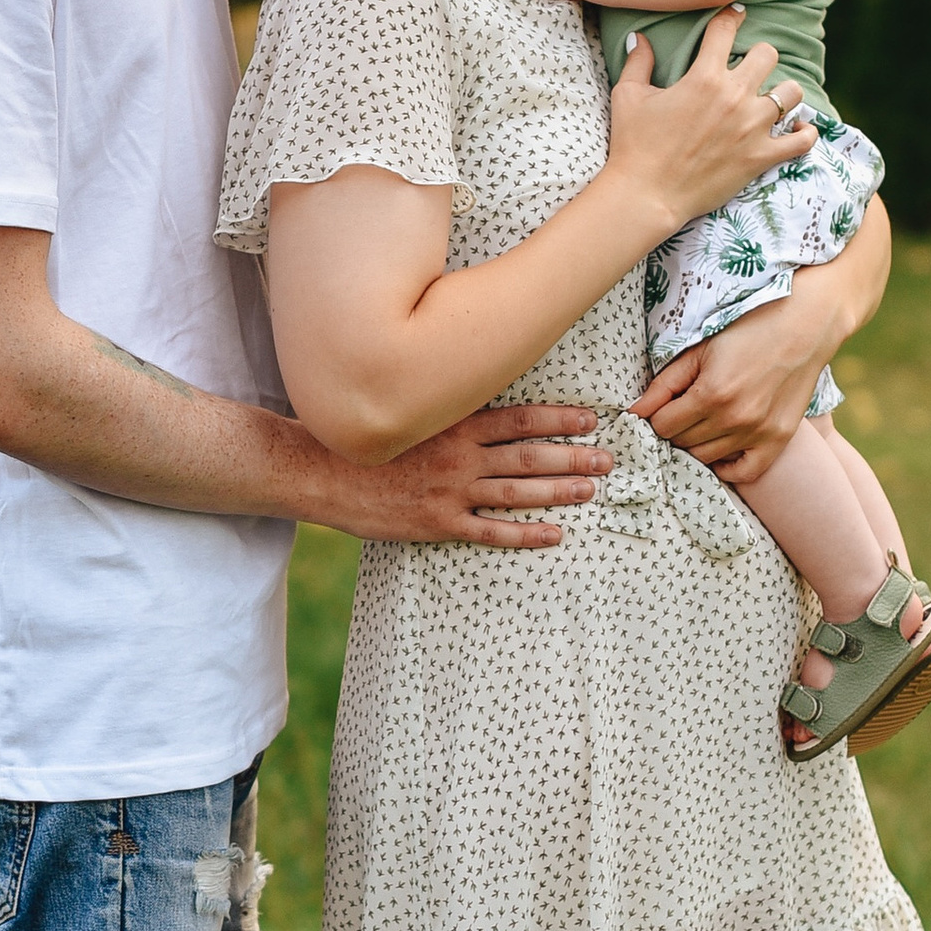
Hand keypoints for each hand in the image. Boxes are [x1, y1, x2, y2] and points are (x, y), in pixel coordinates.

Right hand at [328, 402, 611, 548]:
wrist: (322, 470)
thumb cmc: (367, 438)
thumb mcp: (410, 410)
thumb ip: (446, 407)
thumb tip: (483, 396)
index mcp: (454, 423)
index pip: (519, 418)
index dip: (558, 419)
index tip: (590, 420)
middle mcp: (459, 455)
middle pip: (529, 455)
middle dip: (573, 457)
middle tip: (608, 460)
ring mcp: (450, 491)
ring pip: (517, 491)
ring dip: (558, 491)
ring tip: (590, 491)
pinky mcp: (438, 522)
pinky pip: (490, 531)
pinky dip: (524, 534)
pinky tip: (553, 534)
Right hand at [602, 13, 811, 239]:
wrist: (647, 195)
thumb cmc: (634, 145)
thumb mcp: (628, 97)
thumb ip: (638, 63)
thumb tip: (639, 38)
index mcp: (704, 77)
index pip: (725, 30)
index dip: (731, 17)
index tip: (736, 15)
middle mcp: (735, 96)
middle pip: (767, 55)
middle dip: (758, 57)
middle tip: (748, 67)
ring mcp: (753, 127)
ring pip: (791, 92)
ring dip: (783, 92)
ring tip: (772, 99)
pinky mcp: (761, 156)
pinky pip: (802, 139)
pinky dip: (804, 132)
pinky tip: (796, 128)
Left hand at [635, 289, 834, 483]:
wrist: (804, 326)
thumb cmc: (748, 330)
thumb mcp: (699, 350)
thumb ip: (664, 384)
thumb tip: (634, 412)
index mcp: (711, 394)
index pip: (662, 426)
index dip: (656, 415)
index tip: (662, 405)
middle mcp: (735, 419)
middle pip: (682, 443)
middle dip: (675, 427)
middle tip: (682, 409)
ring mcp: (759, 433)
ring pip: (707, 458)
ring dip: (697, 443)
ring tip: (702, 421)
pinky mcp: (779, 439)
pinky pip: (745, 473)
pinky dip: (728, 467)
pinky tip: (720, 448)